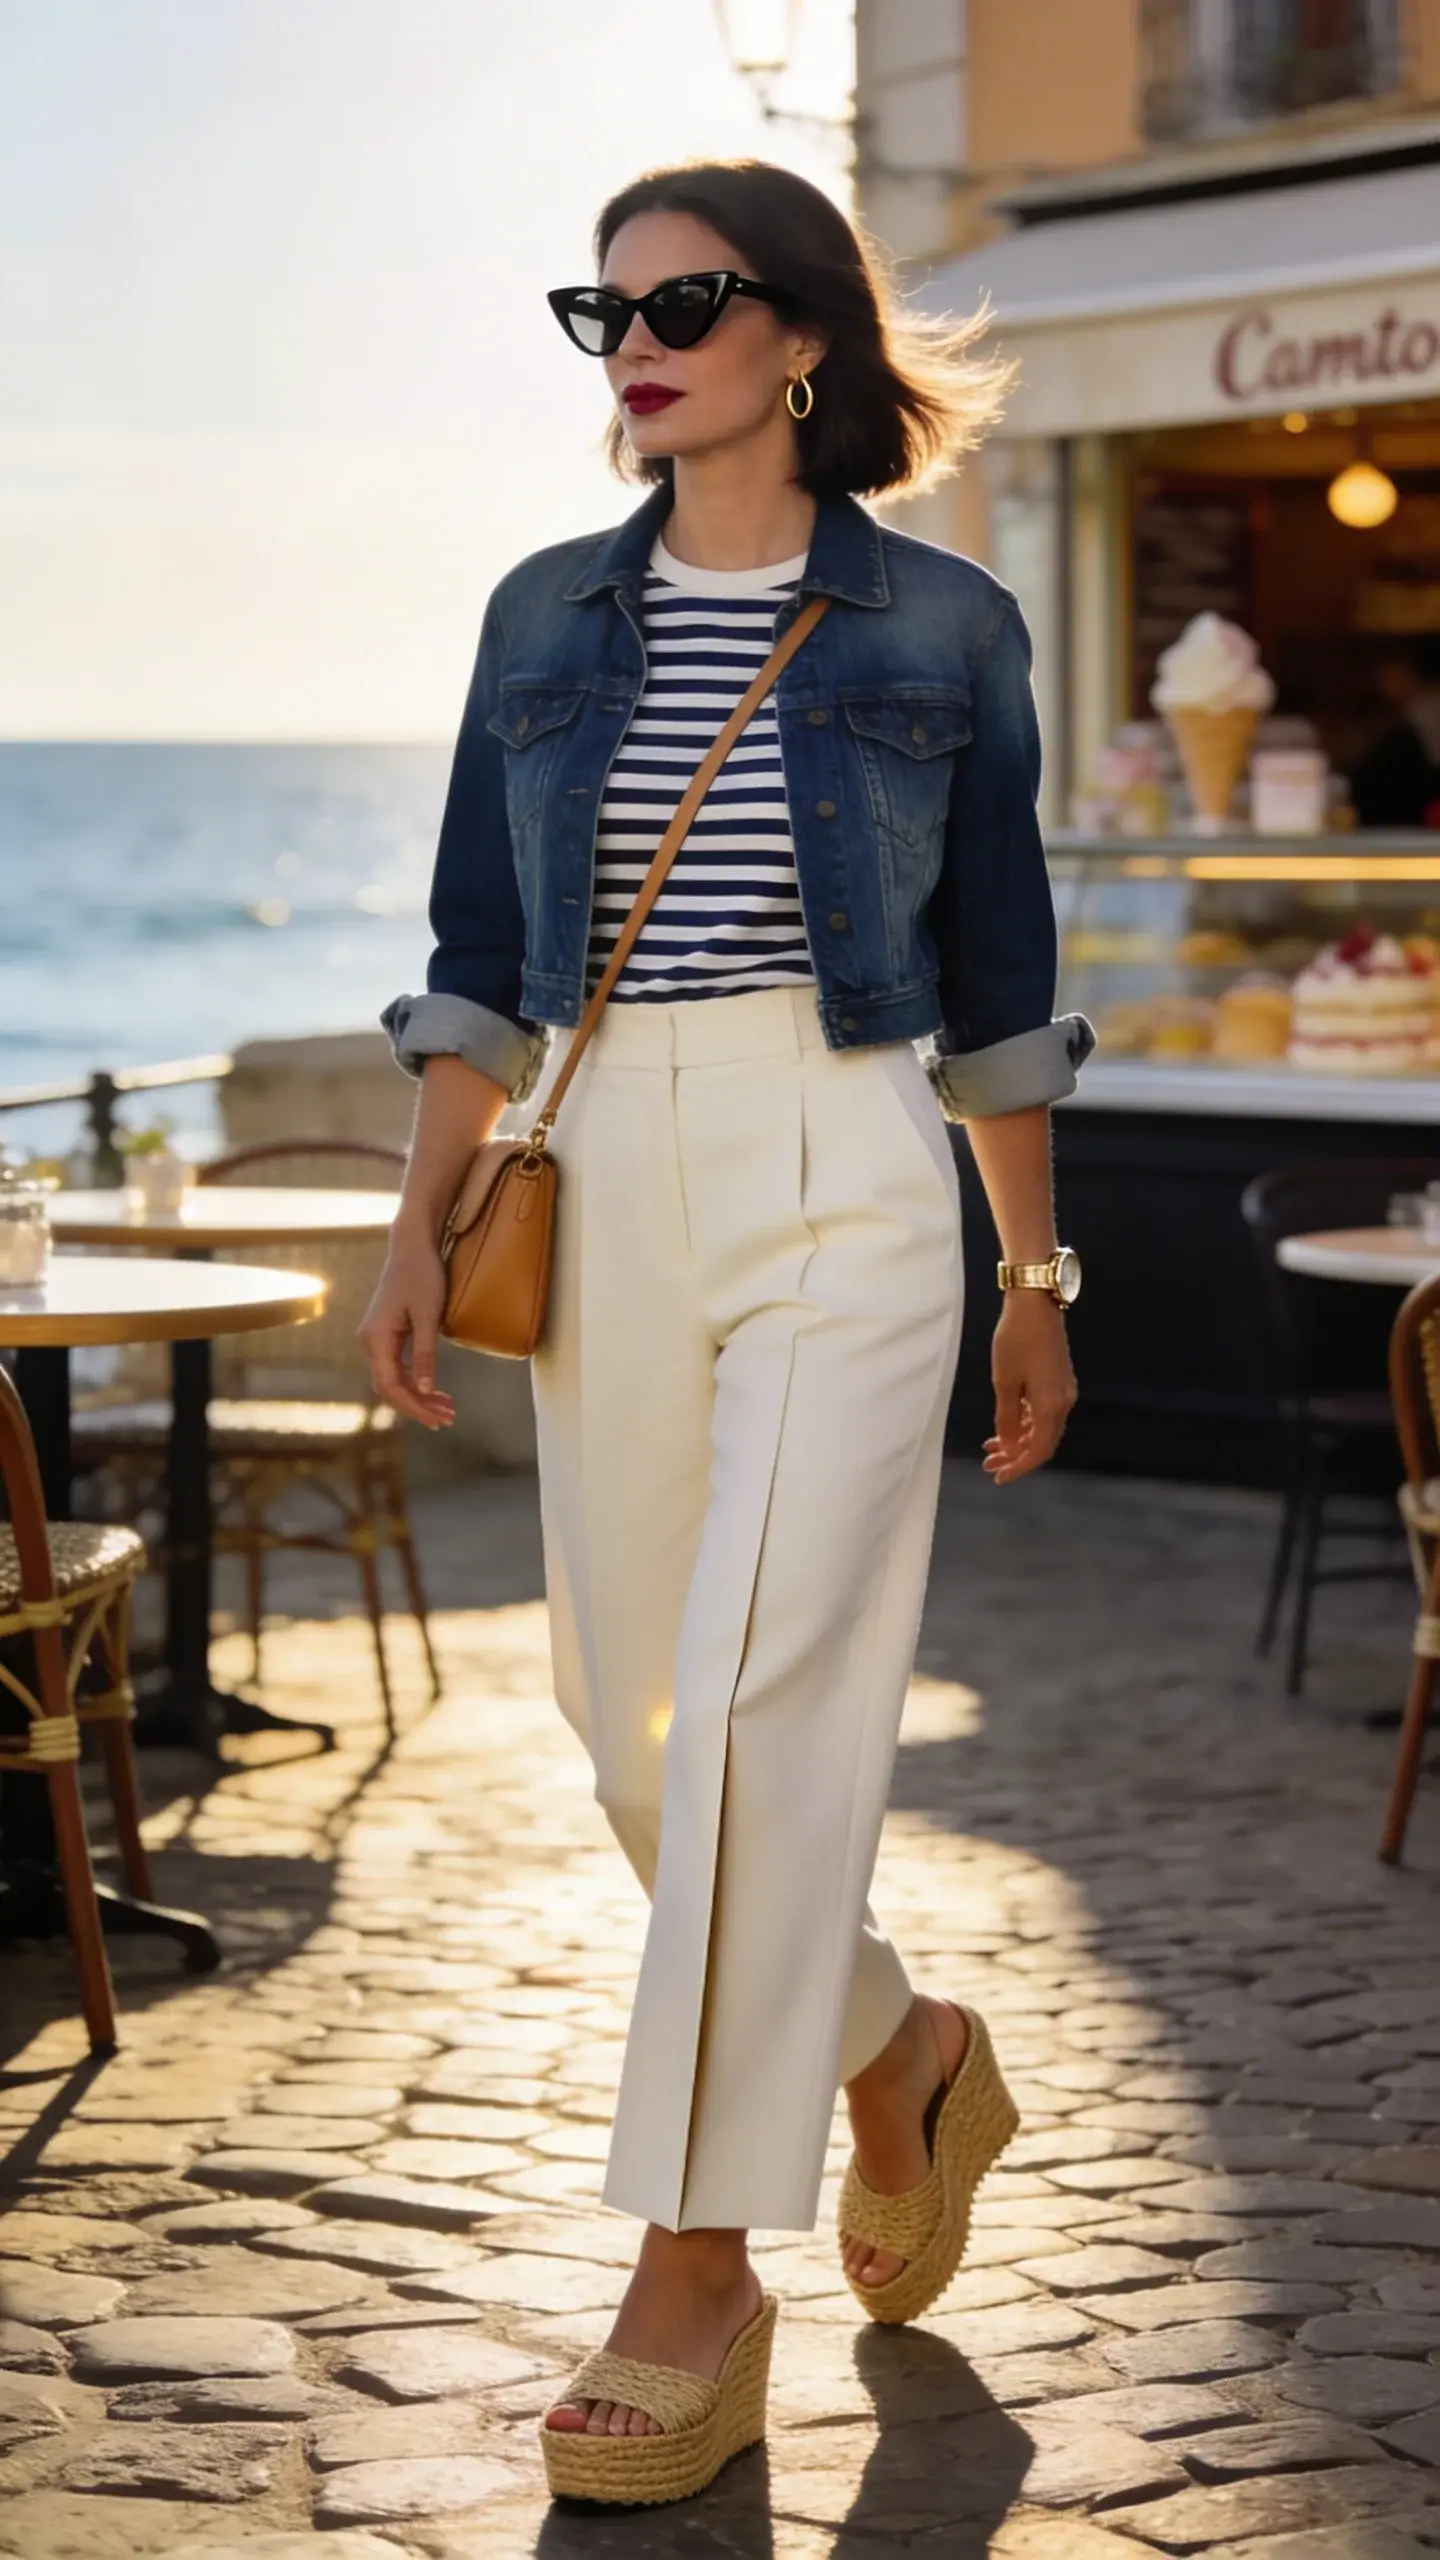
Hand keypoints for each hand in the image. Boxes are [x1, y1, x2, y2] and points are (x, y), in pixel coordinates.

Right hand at [360, 1230, 455, 1429]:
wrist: (412, 1245)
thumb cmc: (421, 1275)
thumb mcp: (428, 1316)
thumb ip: (425, 1353)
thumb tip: (425, 1388)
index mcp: (376, 1339)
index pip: (390, 1386)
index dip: (413, 1407)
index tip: (436, 1420)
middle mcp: (370, 1341)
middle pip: (390, 1387)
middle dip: (418, 1406)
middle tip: (447, 1420)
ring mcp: (377, 1338)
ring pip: (394, 1378)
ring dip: (418, 1395)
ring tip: (446, 1408)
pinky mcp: (386, 1333)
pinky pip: (397, 1366)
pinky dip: (415, 1379)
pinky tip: (434, 1389)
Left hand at [983, 1291, 1075, 1484]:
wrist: (1036, 1303)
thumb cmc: (1016, 1339)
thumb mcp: (1004, 1381)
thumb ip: (1006, 1418)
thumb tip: (1008, 1445)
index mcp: (1051, 1406)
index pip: (1037, 1450)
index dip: (1018, 1467)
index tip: (998, 1476)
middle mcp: (1063, 1402)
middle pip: (1042, 1443)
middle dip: (1016, 1457)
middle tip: (989, 1463)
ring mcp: (1064, 1391)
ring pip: (1043, 1429)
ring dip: (1019, 1441)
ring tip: (992, 1446)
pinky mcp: (1059, 1380)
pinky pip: (1045, 1413)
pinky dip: (1026, 1424)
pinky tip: (1006, 1426)